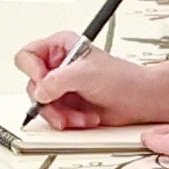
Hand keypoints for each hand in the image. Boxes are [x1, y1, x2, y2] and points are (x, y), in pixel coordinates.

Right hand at [22, 48, 153, 131]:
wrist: (140, 100)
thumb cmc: (122, 78)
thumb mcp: (86, 73)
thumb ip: (57, 80)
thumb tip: (39, 92)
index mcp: (60, 47)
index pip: (28, 56)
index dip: (32, 71)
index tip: (44, 82)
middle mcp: (58, 66)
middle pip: (32, 85)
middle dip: (48, 101)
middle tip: (59, 106)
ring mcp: (62, 87)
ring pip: (42, 105)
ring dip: (60, 115)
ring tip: (78, 117)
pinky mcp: (67, 105)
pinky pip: (54, 117)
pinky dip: (67, 121)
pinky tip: (84, 118)